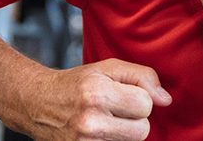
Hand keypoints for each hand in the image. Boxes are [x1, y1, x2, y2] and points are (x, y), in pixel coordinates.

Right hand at [23, 58, 172, 139]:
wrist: (36, 103)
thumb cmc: (75, 84)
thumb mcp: (107, 68)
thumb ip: (142, 76)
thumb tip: (166, 100)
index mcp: (97, 93)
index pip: (145, 105)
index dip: (138, 98)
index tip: (122, 95)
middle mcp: (90, 121)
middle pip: (142, 130)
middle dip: (133, 119)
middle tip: (113, 110)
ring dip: (122, 133)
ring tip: (103, 121)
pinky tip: (98, 134)